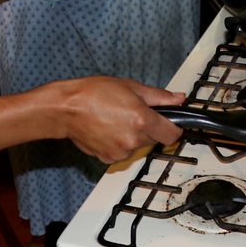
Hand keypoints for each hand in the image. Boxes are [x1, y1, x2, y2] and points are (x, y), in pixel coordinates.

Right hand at [46, 76, 182, 162]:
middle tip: (134, 113)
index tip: (170, 123)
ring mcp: (121, 152)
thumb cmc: (93, 93)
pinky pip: (123, 152)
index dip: (174, 127)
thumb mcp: (130, 87)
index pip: (172, 135)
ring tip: (117, 119)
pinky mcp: (109, 159)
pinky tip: (108, 129)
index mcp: (142, 120)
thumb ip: (159, 96)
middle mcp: (133, 139)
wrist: (66, 109)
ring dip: (133, 136)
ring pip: (138, 146)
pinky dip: (119, 143)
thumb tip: (179, 99)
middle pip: (155, 140)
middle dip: (149, 128)